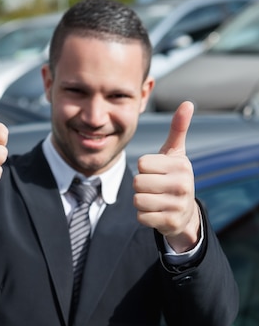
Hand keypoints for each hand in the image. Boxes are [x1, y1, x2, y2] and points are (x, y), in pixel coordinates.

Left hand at [133, 101, 199, 252]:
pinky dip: (144, 215)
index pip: (142, 164)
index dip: (144, 169)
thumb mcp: (176, 153)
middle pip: (137, 182)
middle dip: (140, 186)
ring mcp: (177, 206)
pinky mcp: (170, 223)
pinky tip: (155, 212)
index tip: (157, 172)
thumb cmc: (174, 177)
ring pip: (137, 200)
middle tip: (154, 188)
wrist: (185, 213)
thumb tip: (187, 103)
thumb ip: (178, 129)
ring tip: (154, 199)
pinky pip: (141, 217)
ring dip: (141, 201)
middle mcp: (182, 185)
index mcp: (181, 166)